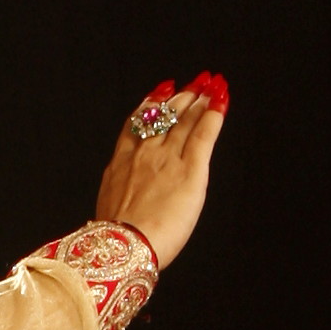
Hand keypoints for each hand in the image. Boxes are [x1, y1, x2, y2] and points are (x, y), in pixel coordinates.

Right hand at [94, 76, 227, 265]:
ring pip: (185, 120)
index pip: (137, 123)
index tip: (161, 91)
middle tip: (194, 84)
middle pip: (165, 116)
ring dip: (199, 100)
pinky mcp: (191, 169)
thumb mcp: (109, 208)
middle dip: (181, 97)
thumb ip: (121, 193)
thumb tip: (125, 202)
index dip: (151, 103)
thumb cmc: (116, 240)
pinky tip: (221, 100)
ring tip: (209, 87)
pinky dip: (214, 114)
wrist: (124, 245)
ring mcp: (168, 158)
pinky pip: (204, 133)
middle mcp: (144, 153)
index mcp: (120, 163)